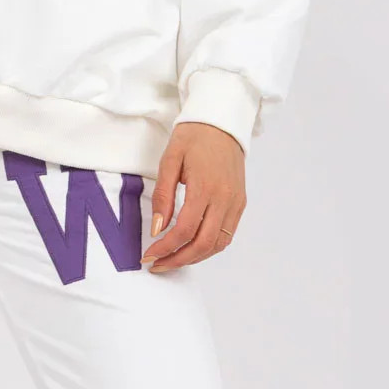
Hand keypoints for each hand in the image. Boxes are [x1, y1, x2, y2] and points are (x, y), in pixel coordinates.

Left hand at [141, 122, 246, 272]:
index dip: (166, 248)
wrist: (222, 123)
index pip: (185, 230)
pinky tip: (192, 248)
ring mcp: (236, 203)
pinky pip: (227, 235)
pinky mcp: (240, 203)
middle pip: (203, 244)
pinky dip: (209, 247)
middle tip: (157, 265)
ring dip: (194, 258)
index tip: (148, 255)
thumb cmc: (193, 137)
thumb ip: (163, 196)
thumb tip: (158, 229)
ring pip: (217, 244)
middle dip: (178, 260)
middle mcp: (225, 199)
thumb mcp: (170, 161)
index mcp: (205, 187)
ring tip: (172, 260)